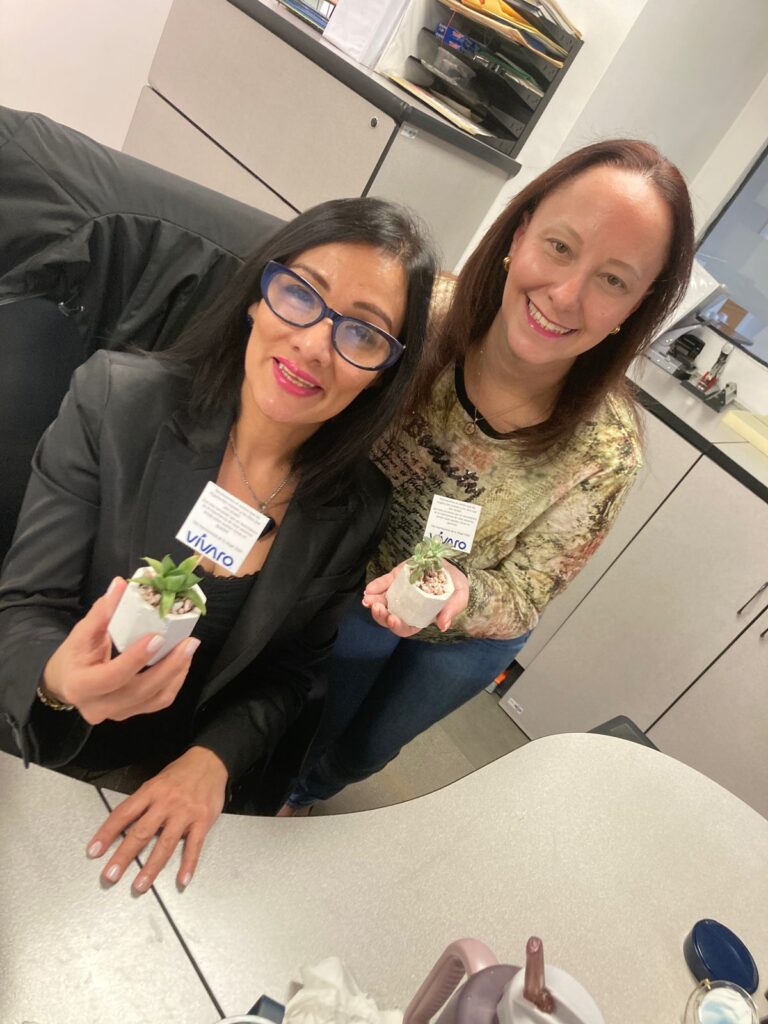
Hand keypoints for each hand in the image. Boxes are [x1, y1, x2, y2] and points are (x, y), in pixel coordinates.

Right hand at [43, 578, 200, 723]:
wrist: (67, 682)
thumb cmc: (75, 655)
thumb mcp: (82, 632)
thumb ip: (102, 611)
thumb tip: (120, 584)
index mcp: (80, 686)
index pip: (112, 676)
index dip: (136, 659)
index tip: (157, 637)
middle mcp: (98, 707)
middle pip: (139, 691)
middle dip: (169, 667)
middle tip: (189, 642)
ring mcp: (117, 714)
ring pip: (154, 699)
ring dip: (176, 673)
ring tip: (189, 648)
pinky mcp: (131, 713)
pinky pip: (159, 701)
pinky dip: (174, 682)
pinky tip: (182, 662)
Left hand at [86, 746, 227, 892]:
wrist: (211, 760)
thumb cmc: (181, 773)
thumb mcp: (157, 781)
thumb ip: (143, 803)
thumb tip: (124, 826)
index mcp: (151, 791)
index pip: (124, 814)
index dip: (107, 833)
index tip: (94, 851)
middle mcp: (166, 802)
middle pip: (142, 832)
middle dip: (124, 856)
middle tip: (110, 875)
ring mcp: (185, 813)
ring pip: (165, 844)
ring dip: (151, 867)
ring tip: (140, 885)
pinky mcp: (203, 820)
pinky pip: (194, 846)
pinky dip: (188, 864)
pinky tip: (182, 880)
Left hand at [362, 560, 469, 636]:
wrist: (451, 564)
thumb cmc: (456, 585)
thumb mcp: (459, 597)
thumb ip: (452, 610)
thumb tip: (443, 626)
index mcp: (420, 617)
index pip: (405, 627)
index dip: (397, 626)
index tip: (392, 619)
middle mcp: (406, 608)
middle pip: (389, 617)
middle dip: (380, 615)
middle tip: (376, 608)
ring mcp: (399, 593)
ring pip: (382, 602)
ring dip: (373, 602)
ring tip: (368, 599)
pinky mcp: (395, 578)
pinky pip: (383, 584)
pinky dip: (375, 587)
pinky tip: (369, 589)